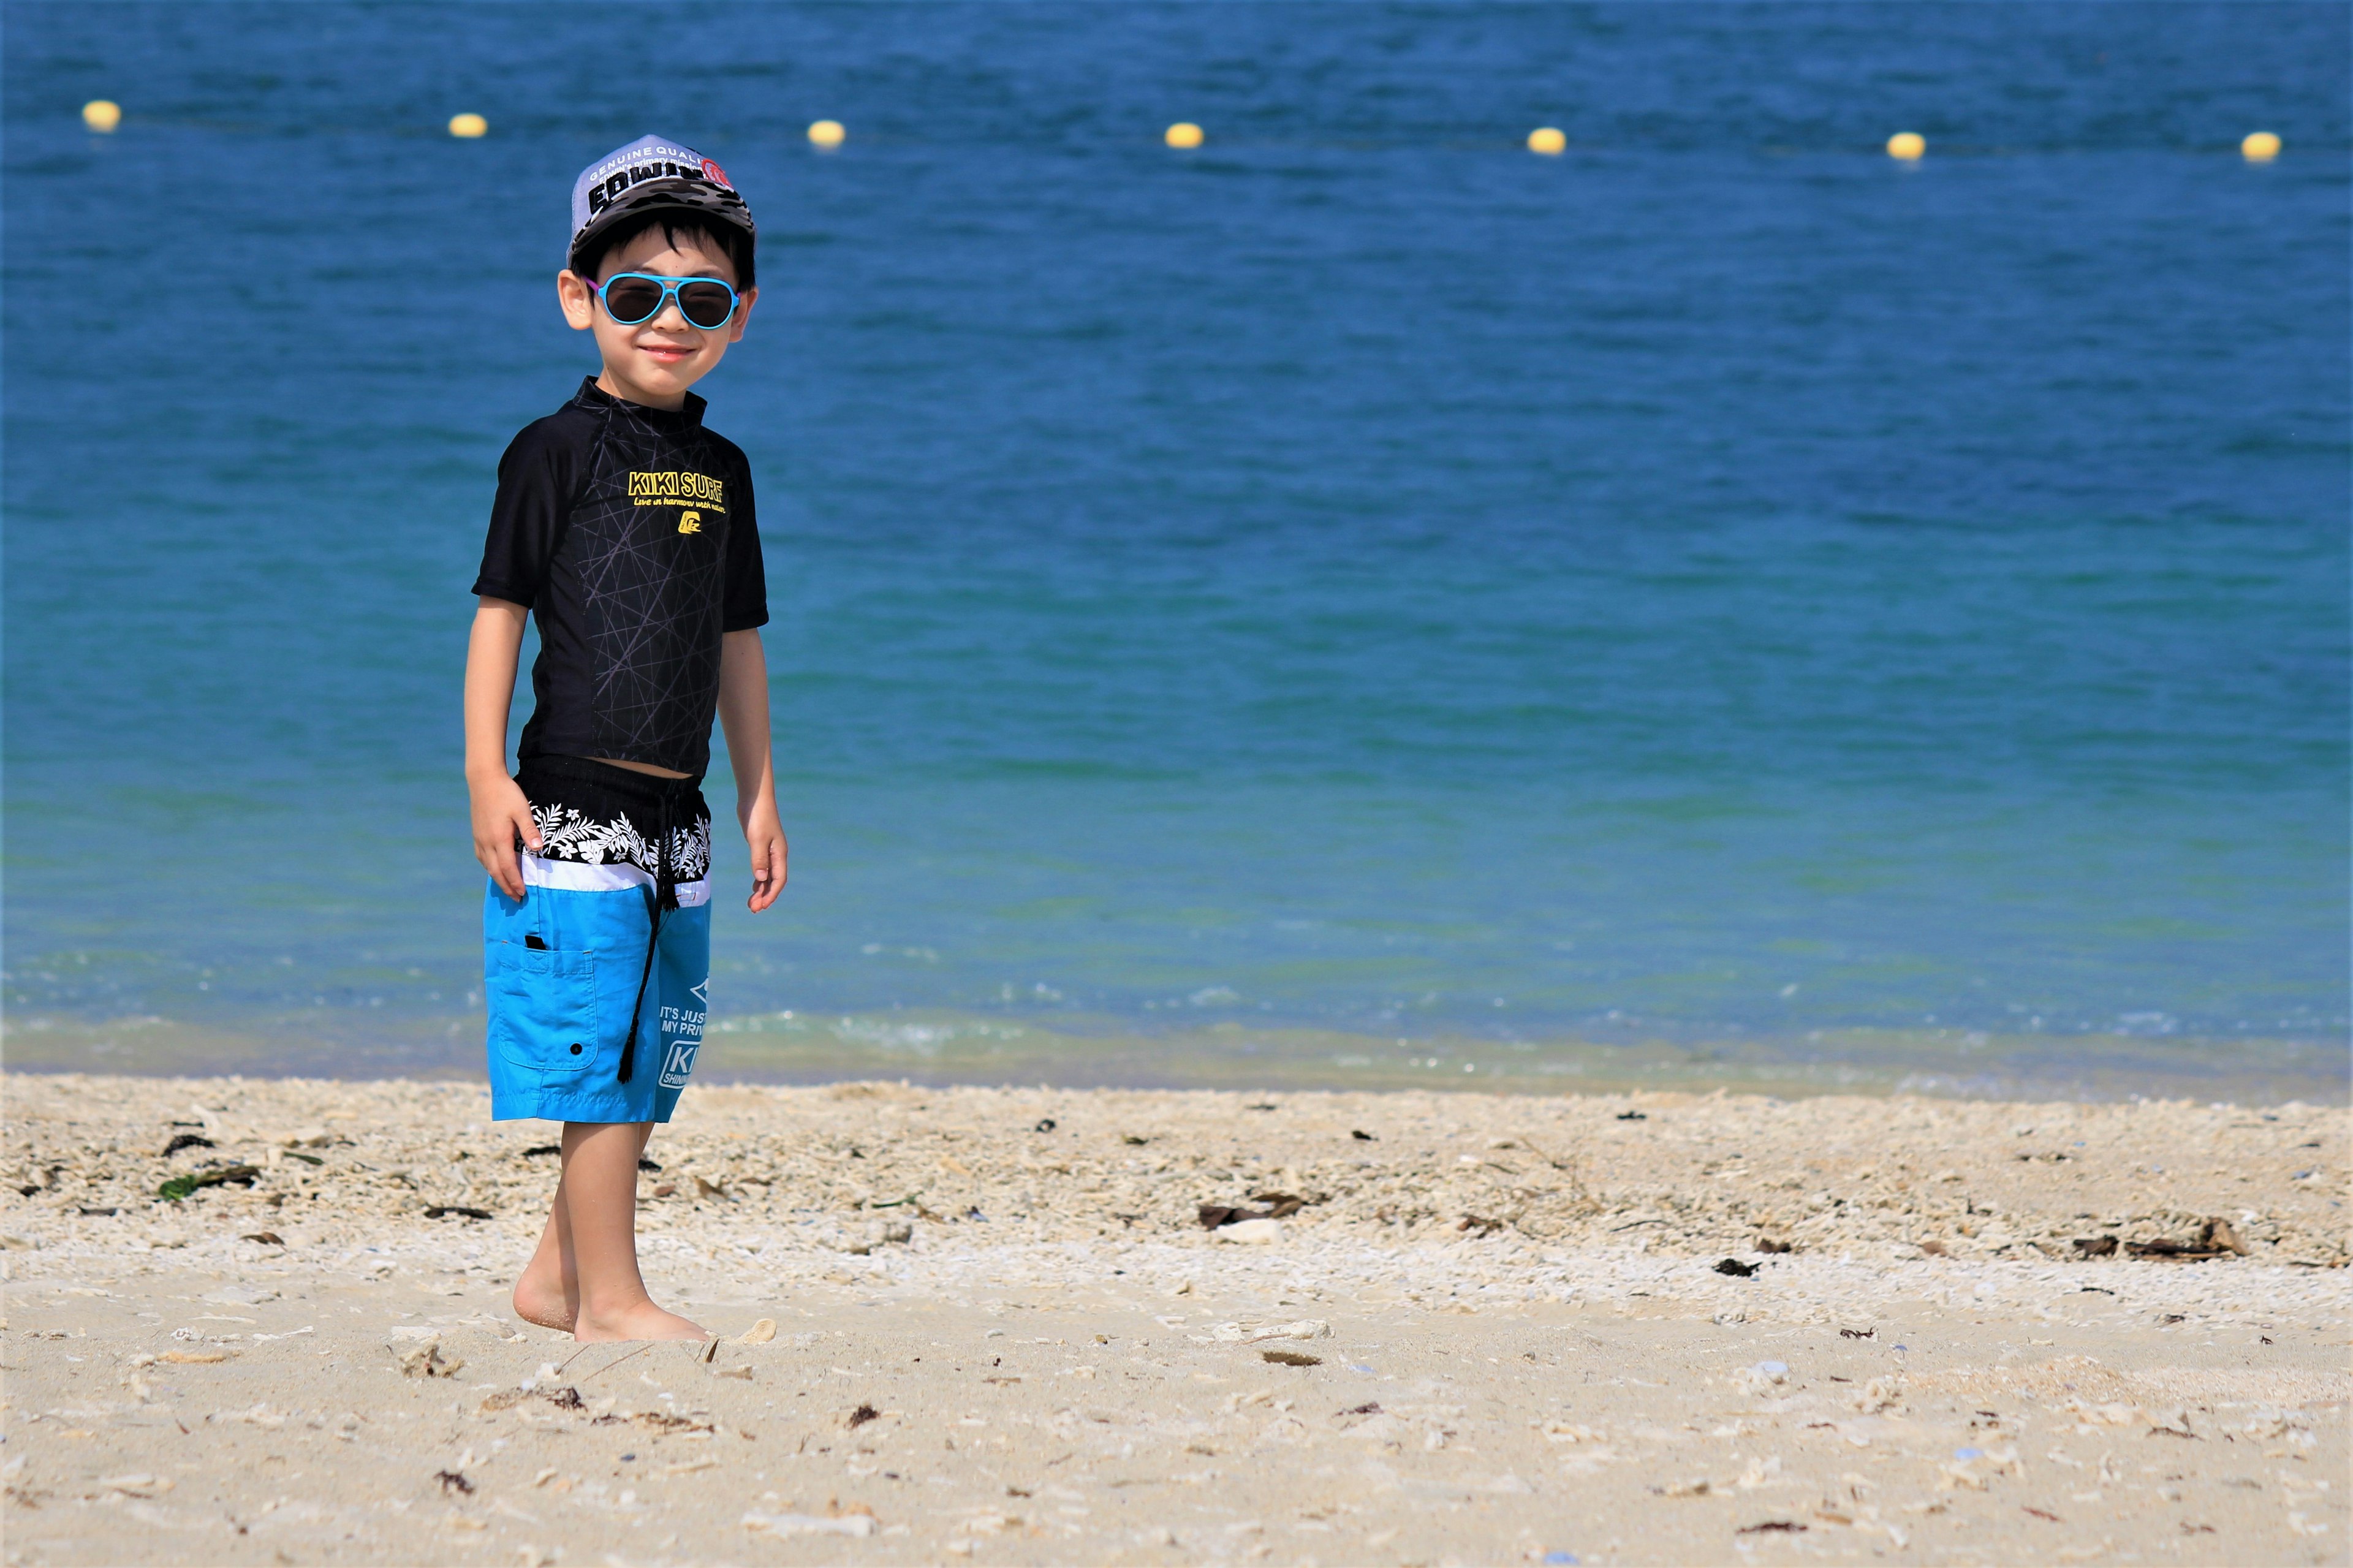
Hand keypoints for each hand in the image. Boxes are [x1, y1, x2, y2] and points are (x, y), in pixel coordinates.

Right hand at [470, 772, 541, 899]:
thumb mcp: (522, 810)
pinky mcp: (476, 833)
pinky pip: (482, 856)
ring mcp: (479, 838)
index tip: (523, 894)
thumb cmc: (506, 793)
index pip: (507, 867)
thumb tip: (538, 850)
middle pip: (495, 871)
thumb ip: (530, 831)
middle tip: (516, 899)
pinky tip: (494, 868)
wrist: (484, 779)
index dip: (515, 882)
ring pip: (487, 865)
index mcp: (499, 838)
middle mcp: (486, 842)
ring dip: (497, 879)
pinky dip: (489, 867)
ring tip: (507, 888)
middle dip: (506, 887)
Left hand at [741, 803, 787, 912]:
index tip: (762, 907)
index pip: (778, 880)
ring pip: (768, 876)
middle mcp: (777, 855)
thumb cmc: (757, 817)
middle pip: (773, 881)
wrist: (754, 797)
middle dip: (765, 896)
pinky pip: (762, 868)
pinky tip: (754, 887)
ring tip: (752, 904)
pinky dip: (758, 880)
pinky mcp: (761, 847)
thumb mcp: (757, 839)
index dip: (771, 895)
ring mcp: (769, 851)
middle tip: (753, 910)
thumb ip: (759, 859)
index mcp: (779, 854)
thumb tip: (761, 880)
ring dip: (761, 890)